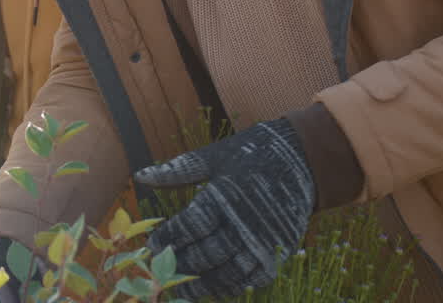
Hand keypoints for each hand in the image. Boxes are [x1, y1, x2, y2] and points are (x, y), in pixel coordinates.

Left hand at [133, 119, 313, 299]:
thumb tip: (139, 175)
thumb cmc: (251, 154)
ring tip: (182, 290)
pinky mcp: (279, 250)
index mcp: (224, 197)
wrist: (303, 159)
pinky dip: (233, 287)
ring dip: (202, 285)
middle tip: (161, 269)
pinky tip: (215, 288)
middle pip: (205, 255)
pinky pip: (253, 279)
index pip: (188, 227)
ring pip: (227, 274)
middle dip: (179, 265)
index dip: (167, 239)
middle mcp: (243, 223)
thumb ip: (177, 170)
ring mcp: (263, 240)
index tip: (152, 245)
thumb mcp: (213, 156)